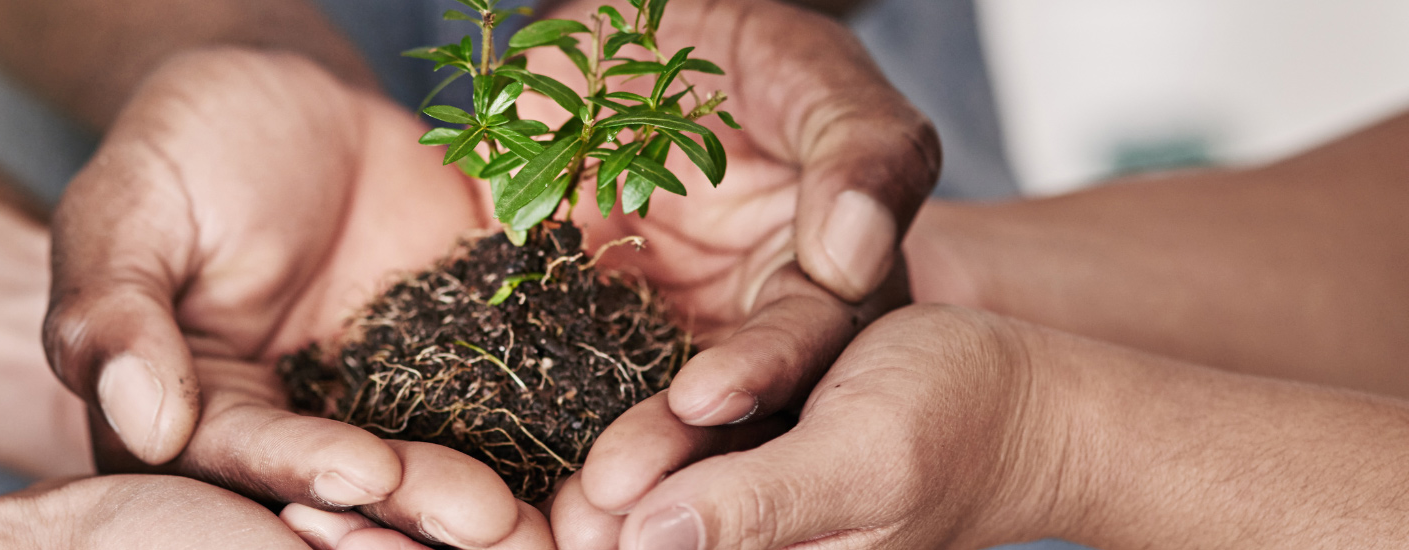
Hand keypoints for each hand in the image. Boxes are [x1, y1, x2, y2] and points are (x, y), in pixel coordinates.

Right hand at [43, 48, 547, 547]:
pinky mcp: (464, 364)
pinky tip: (599, 456)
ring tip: (544, 518)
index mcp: (204, 417)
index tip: (364, 473)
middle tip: (488, 525)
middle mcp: (299, 431)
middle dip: (418, 512)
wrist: (289, 98)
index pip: (248, 458)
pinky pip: (510, 401)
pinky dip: (552, 432)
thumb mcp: (128, 212)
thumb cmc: (181, 150)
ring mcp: (387, 404)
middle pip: (354, 491)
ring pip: (439, 466)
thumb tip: (142, 420)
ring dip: (490, 501)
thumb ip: (117, 314)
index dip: (305, 469)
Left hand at [511, 1, 930, 539]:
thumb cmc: (739, 44)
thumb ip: (859, 151)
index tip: (709, 395)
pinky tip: (498, 459)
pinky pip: (555, 377)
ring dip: (604, 458)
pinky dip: (532, 419)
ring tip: (565, 504)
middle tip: (617, 488)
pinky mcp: (576, 324)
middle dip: (673, 448)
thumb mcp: (812, 73)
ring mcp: (660, 330)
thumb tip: (855, 256)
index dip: (762, 368)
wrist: (618, 29)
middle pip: (723, 403)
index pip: (807, 336)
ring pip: (637, 408)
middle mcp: (744, 322)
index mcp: (821, 276)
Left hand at [560, 305, 1070, 549]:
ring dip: (618, 468)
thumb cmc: (963, 423)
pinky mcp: (738, 449)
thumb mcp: (862, 461)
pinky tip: (604, 401)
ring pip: (652, 491)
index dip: (618, 540)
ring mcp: (739, 500)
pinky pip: (678, 442)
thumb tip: (649, 542)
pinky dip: (647, 427)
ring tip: (580, 462)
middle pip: (652, 531)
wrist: (1026, 392)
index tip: (579, 513)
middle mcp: (748, 539)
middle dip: (604, 512)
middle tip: (568, 491)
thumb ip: (760, 507)